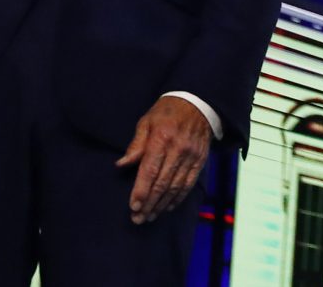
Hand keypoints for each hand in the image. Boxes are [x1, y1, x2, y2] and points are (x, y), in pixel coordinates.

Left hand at [114, 96, 212, 224]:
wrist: (199, 103)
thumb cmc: (167, 112)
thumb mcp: (146, 122)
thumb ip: (135, 145)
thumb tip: (121, 165)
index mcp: (161, 139)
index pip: (149, 171)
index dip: (141, 191)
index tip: (133, 207)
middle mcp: (178, 149)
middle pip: (162, 183)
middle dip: (149, 204)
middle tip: (138, 219)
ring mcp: (191, 155)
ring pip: (176, 187)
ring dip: (162, 204)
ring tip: (151, 216)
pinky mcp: (200, 160)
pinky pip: (189, 183)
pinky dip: (179, 197)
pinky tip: (169, 207)